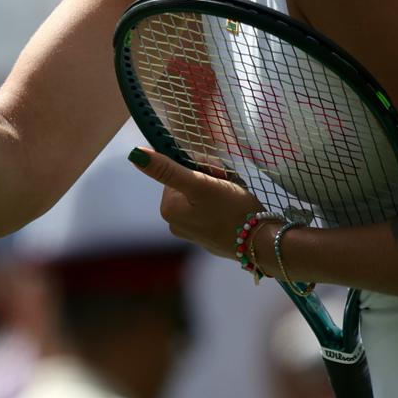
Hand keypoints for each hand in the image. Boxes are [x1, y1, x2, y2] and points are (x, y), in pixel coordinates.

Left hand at [127, 144, 265, 264]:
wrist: (262, 243)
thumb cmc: (231, 210)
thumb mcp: (200, 184)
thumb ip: (167, 169)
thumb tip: (134, 154)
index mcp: (168, 208)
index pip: (178, 170)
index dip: (200, 166)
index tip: (217, 174)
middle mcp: (175, 222)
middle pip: (190, 182)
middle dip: (211, 177)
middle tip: (229, 182)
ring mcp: (192, 231)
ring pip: (204, 193)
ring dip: (220, 187)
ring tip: (236, 195)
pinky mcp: (209, 236)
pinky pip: (213, 209)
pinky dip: (225, 202)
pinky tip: (237, 208)